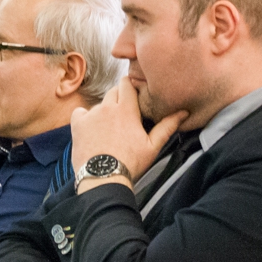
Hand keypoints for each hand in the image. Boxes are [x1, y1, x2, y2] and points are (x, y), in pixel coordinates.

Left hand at [70, 76, 186, 189]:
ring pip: (99, 104)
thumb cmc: (131, 163)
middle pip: (113, 92)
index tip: (134, 96)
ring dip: (104, 112)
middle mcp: (107, 106)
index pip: (127, 83)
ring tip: (109, 130)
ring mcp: (90, 114)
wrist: (104, 179)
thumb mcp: (152, 146)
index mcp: (126, 109)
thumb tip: (183, 112)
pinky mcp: (77, 124)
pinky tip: (91, 131)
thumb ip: (167, 126)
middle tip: (124, 117)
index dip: (130, 87)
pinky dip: (85, 118)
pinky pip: (80, 112)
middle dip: (119, 100)